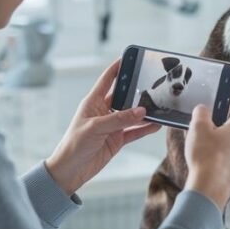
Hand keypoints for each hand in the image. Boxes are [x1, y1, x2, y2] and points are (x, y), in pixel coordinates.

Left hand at [45, 58, 160, 194]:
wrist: (70, 170)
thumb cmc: (74, 145)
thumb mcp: (96, 128)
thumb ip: (119, 119)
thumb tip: (141, 110)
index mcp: (93, 102)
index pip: (107, 80)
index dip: (117, 68)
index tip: (129, 58)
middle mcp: (103, 111)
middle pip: (124, 96)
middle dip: (137, 89)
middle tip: (152, 82)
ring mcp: (112, 126)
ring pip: (132, 114)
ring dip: (144, 111)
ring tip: (159, 105)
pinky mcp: (117, 139)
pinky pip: (135, 131)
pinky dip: (145, 128)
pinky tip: (156, 124)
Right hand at [183, 95, 229, 209]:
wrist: (209, 189)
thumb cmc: (206, 158)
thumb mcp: (197, 128)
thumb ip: (201, 113)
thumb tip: (204, 109)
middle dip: (227, 122)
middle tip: (212, 123)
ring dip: (226, 140)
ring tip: (208, 144)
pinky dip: (225, 155)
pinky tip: (211, 159)